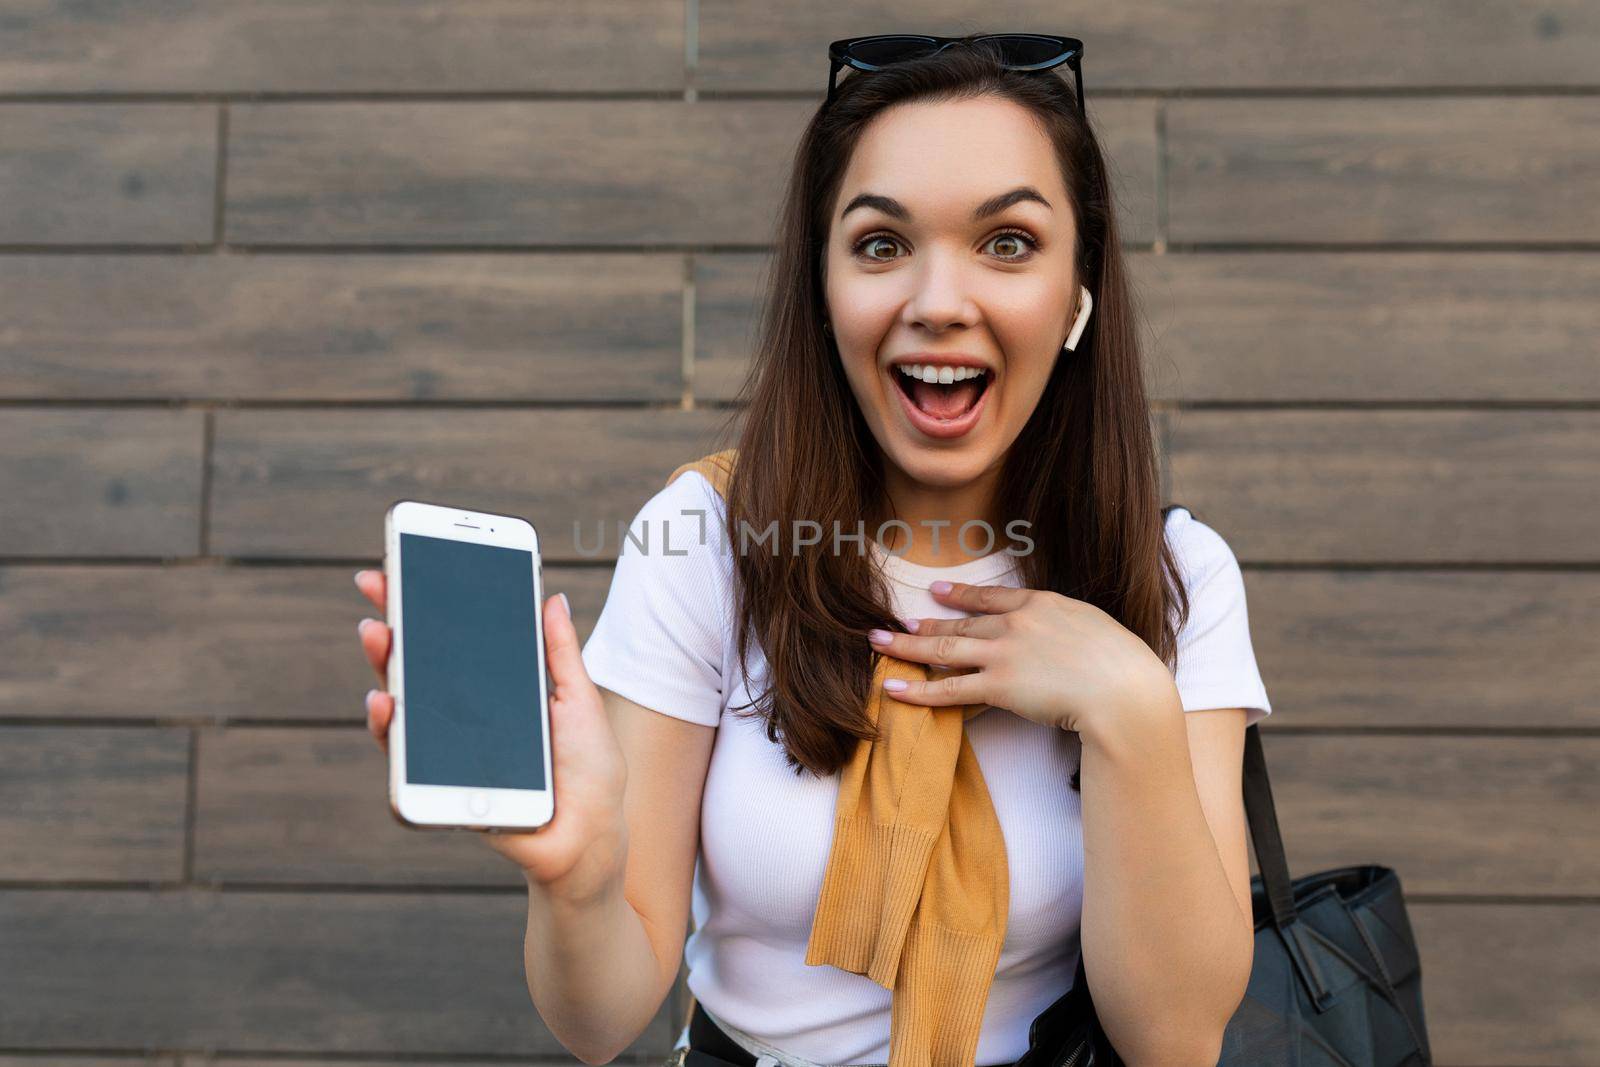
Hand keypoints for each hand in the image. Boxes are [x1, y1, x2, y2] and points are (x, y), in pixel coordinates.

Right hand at [354, 570, 630, 903]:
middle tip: (376, 592)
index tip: (399, 571)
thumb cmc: (590, 771)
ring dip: (384, 670)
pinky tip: (386, 703)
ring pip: (402, 709)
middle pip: (418, 669)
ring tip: (379, 637)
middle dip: (393, 627)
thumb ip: (559, 653)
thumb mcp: (578, 700)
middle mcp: (464, 720)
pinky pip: (405, 760)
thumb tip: (550, 598)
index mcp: (496, 693)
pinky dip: (391, 731)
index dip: (425, 610)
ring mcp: (448, 753)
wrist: (592, 837)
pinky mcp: (442, 787)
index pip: (452, 644)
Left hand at [865, 580, 1180, 746]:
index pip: (991, 597)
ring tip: (878, 645)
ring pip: (944, 650)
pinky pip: (948, 689)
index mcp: (1041, 604)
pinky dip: (917, 690)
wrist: (1123, 687)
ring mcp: (1003, 654)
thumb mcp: (1094, 627)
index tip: (937, 591)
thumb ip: (1068, 626)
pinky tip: (892, 687)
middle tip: (894, 624)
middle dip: (924, 624)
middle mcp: (1015, 624)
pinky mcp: (998, 687)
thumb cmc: (1122, 663)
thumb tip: (1062, 634)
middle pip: (959, 624)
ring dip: (907, 647)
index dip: (960, 595)